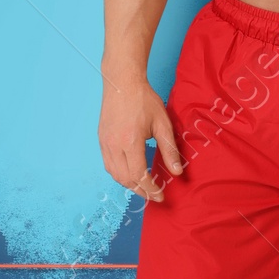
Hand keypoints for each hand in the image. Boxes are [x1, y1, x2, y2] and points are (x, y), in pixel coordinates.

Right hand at [99, 72, 183, 199]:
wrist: (122, 82)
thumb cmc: (143, 100)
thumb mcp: (162, 123)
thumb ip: (169, 149)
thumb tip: (177, 172)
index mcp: (130, 142)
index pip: (139, 175)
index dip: (150, 189)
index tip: (160, 195)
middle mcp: (114, 145)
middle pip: (125, 179)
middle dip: (140, 191)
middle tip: (154, 195)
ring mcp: (105, 143)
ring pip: (114, 174)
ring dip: (129, 184)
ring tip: (143, 187)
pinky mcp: (101, 139)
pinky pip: (108, 164)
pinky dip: (119, 174)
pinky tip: (130, 173)